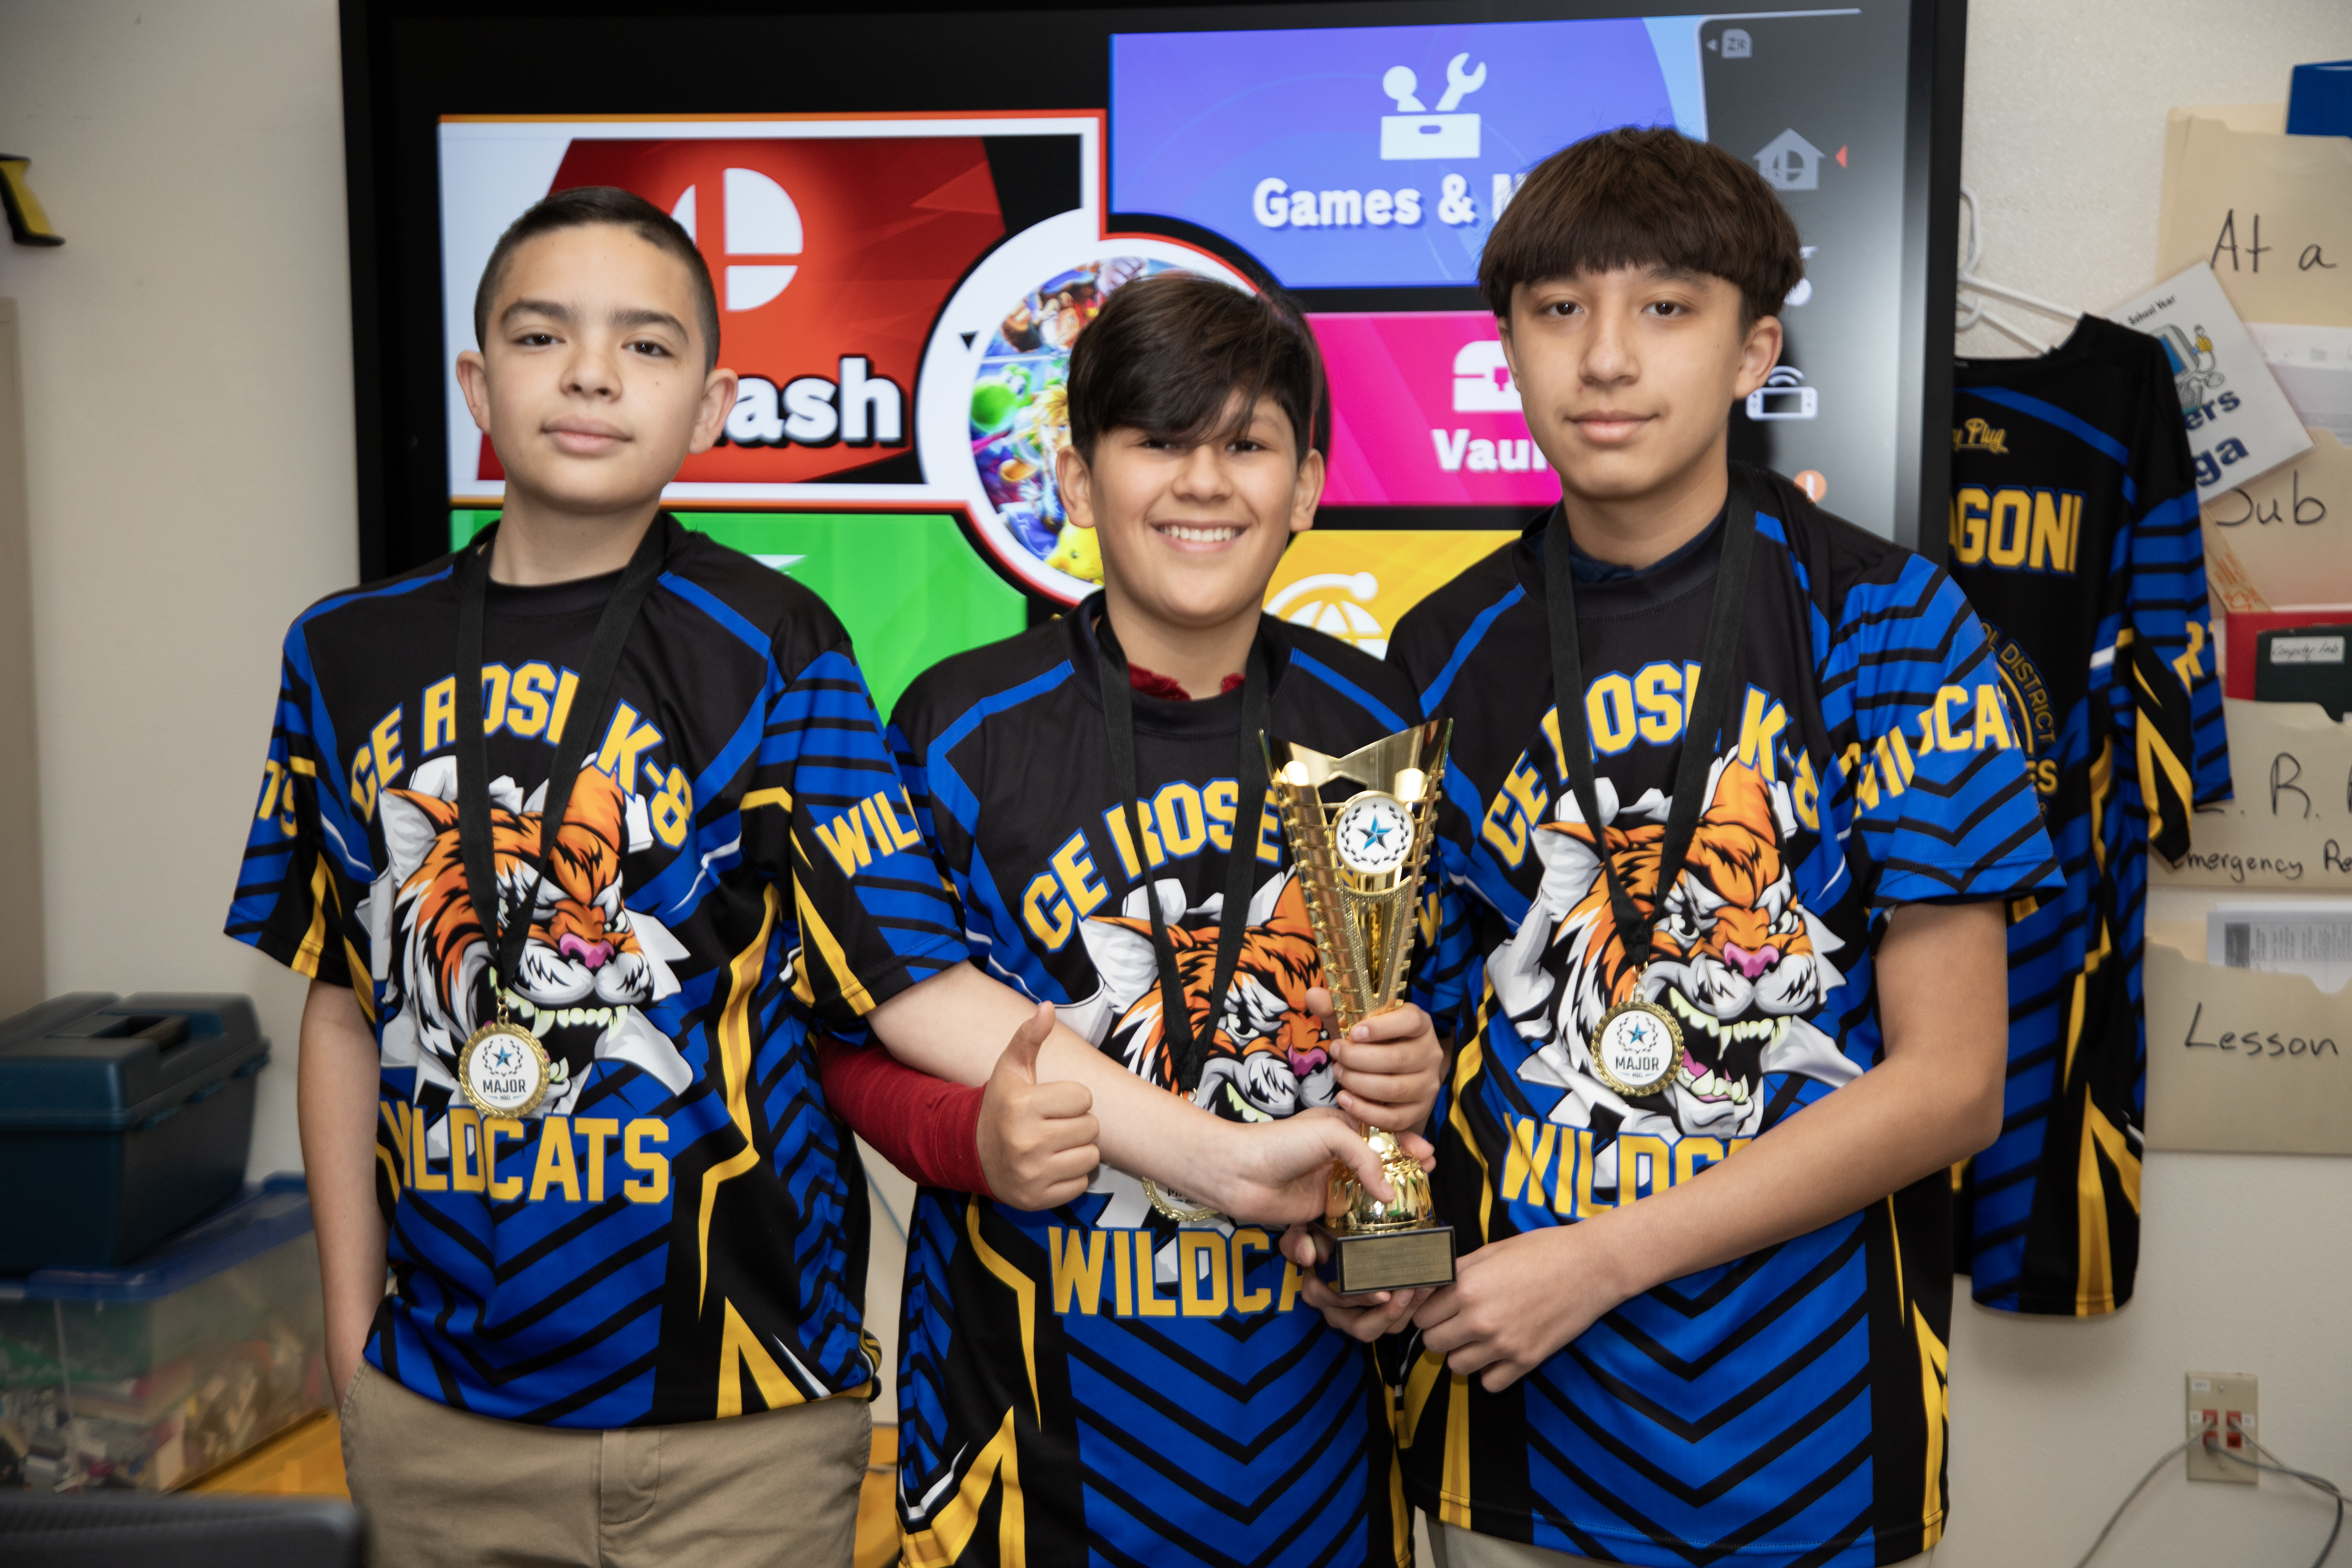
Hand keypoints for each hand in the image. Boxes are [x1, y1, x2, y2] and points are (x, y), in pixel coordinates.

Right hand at [976, 1003, 1099, 1209]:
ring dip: (1078, 1149)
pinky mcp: (1038, 1199)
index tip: (1050, 1103)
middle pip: (1091, 1127)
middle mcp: (1026, 1141)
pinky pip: (1082, 1183)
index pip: (1083, 1097)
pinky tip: (1050, 1166)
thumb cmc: (1001, 1106)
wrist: (972, 1153)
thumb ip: (1029, 1037)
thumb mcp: (1010, 1069)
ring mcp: (1032, 1174)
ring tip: (1054, 1145)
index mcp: (1022, 1106)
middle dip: (1077, 1123)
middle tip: (1053, 1125)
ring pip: (1091, 1157)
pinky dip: (1072, 1175)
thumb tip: (1047, 1007)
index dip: (1070, 1098)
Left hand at [1202, 1114, 1433, 1226]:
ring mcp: (1327, 1190)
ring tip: (1384, 1235)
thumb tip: (1388, 1193)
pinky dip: (1326, 1246)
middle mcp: (1337, 1162)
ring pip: (1362, 1208)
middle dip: (1401, 1186)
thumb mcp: (1329, 1133)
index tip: (1428, 1158)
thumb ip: (1366, 1157)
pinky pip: (1333, 1234)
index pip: (1385, 1138)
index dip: (1408, 1147)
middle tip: (1421, 1194)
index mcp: (1342, 1132)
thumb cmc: (1279, 1144)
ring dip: (1374, 1224)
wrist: (1237, 1172)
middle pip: (1379, 1175)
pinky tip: (1316, 1248)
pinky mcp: (1313, 1216)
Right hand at [1278, 1224, 1431, 1340]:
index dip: (1362, 1301)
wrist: (1334, 1235)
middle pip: (1363, 1327)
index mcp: (1318, 1293)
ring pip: (1385, 1328)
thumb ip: (1297, 1241)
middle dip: (1390, 1313)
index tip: (1384, 1293)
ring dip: (1407, 1310)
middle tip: (1411, 1290)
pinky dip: (1414, 1305)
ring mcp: (1359, 1315)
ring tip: (1425, 1286)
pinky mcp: (1380, 1313)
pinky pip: (1397, 1320)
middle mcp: (1336, 1311)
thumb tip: (1307, 1256)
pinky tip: (1429, 1285)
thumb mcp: (1301, 1232)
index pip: (1338, 1305)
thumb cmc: (1317, 1234)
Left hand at [1310, 992, 1443, 1131]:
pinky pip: (1394, 1117)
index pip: (1410, 1021)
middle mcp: (1430, 1053)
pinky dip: (1365, 1110)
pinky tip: (1345, 1099)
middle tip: (1335, 1053)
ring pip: (1394, 1088)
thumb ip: (1335, 1009)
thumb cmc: (1372, 1043)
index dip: (1382, 1027)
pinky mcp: (1419, 1111)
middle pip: (1397, 1058)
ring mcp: (1427, 1085)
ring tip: (1339, 1074)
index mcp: (1420, 1024)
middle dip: (1359, 1058)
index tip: (1354, 1032)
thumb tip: (1312, 994)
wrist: (1388, 1072)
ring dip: (1359, 1082)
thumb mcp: (1354, 1023)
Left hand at [1414, 1225, 1634, 1390]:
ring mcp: (1503, 1344)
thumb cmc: (1542, 1251)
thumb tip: (1432, 1283)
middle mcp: (1479, 1320)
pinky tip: (1500, 1353)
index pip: (1422, 1315)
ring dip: (1462, 1353)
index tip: (1439, 1307)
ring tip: (1479, 1337)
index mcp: (1467, 1287)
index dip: (1428, 1310)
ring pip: (1456, 1366)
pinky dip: (1490, 1372)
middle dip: (1440, 1332)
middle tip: (1457, 1321)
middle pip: (1433, 1343)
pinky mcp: (1526, 1361)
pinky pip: (1489, 1383)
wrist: (1591, 1266)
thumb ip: (1458, 1271)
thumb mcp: (1491, 1251)